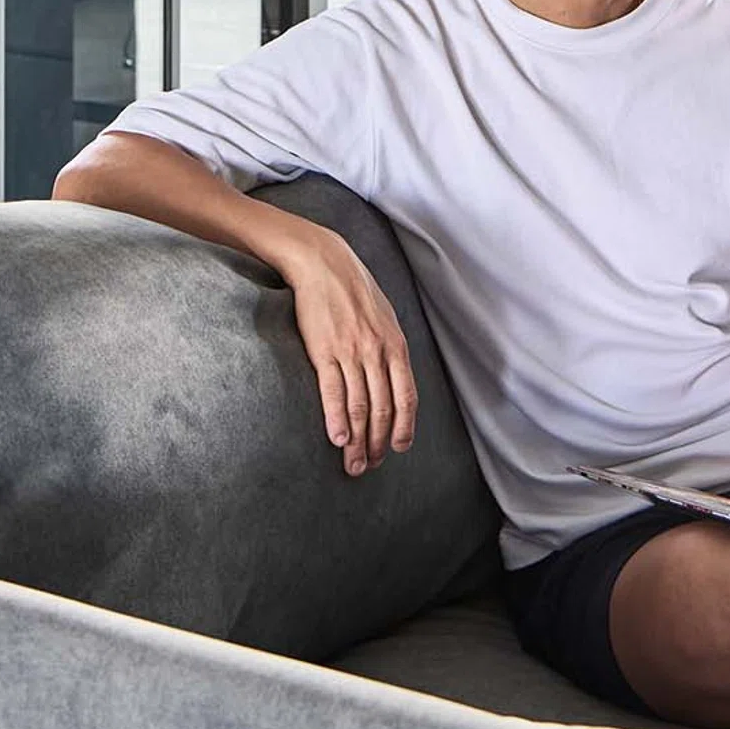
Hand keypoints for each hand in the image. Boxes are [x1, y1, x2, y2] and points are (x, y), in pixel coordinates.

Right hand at [283, 229, 418, 477]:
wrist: (323, 262)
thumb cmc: (354, 291)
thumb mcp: (385, 318)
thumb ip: (391, 350)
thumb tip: (395, 382)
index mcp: (395, 345)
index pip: (406, 397)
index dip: (403, 428)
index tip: (397, 449)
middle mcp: (377, 351)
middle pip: (382, 409)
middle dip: (378, 443)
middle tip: (369, 466)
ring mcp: (351, 352)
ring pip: (359, 407)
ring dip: (357, 442)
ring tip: (352, 464)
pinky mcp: (324, 351)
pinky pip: (333, 392)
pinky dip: (337, 420)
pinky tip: (337, 439)